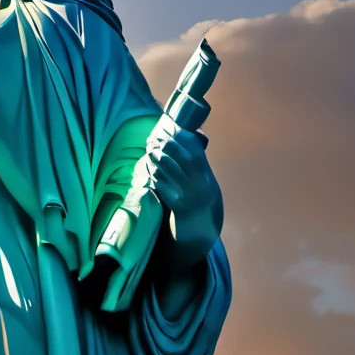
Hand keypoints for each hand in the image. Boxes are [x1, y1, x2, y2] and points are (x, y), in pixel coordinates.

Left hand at [144, 120, 222, 267]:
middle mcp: (200, 183)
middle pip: (179, 154)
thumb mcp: (202, 179)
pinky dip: (152, 172)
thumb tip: (190, 132)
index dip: (180, 134)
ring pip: (167, 167)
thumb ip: (195, 159)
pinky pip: (159, 182)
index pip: (194, 147)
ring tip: (149, 149)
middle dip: (165, 143)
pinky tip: (148, 166)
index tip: (168, 126)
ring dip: (155, 155)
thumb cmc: (199, 198)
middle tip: (153, 137)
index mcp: (206, 174)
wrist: (200, 227)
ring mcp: (187, 194)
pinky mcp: (174, 203)